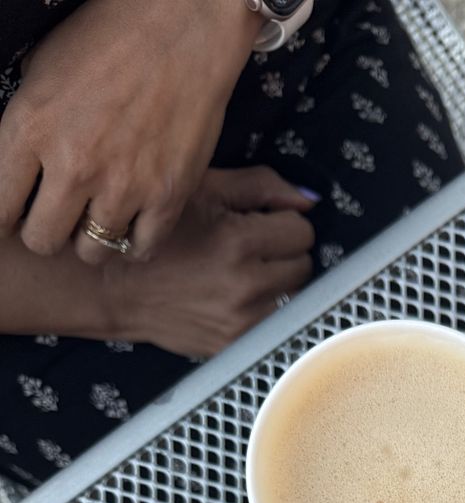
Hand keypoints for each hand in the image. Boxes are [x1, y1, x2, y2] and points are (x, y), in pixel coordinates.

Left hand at [0, 0, 261, 263]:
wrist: (183, 26)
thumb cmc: (112, 36)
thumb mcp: (44, 68)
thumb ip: (27, 126)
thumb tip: (18, 168)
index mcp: (31, 127)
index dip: (4, 217)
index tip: (14, 215)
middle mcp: (73, 165)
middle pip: (41, 240)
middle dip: (44, 230)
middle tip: (57, 216)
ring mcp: (123, 187)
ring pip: (91, 251)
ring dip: (91, 237)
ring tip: (98, 215)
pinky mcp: (166, 197)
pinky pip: (140, 248)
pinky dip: (135, 240)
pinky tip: (134, 219)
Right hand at [105, 167, 315, 357]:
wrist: (111, 287)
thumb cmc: (152, 233)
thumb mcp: (201, 189)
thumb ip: (261, 186)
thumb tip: (308, 199)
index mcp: (236, 242)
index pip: (301, 231)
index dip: (282, 222)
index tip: (259, 223)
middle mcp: (244, 286)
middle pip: (304, 265)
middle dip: (283, 252)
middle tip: (251, 247)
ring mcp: (241, 323)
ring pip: (295, 297)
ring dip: (278, 283)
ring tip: (243, 272)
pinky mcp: (235, 347)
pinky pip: (276, 325)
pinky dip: (265, 310)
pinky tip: (237, 297)